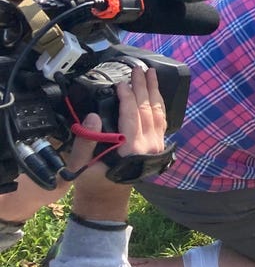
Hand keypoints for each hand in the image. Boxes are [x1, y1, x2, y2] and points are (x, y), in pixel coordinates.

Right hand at [70, 67, 168, 221]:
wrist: (107, 197)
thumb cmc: (92, 180)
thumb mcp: (80, 164)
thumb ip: (86, 140)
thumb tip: (93, 116)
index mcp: (130, 150)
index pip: (131, 116)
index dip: (127, 97)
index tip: (121, 83)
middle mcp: (148, 147)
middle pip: (147, 110)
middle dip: (143, 87)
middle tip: (138, 70)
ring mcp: (156, 146)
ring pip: (158, 113)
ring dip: (154, 91)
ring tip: (151, 74)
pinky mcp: (157, 145)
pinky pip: (161, 120)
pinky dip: (158, 103)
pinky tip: (155, 92)